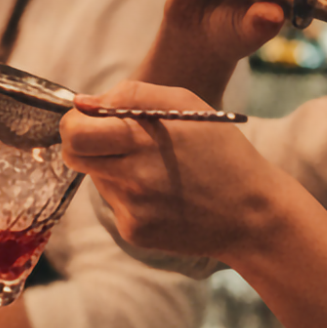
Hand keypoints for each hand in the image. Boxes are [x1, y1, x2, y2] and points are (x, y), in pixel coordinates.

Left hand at [61, 79, 269, 259]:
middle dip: (84, 143)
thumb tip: (83, 103)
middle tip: (112, 141)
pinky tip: (163, 194)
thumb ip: (130, 94)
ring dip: (113, 168)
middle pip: (74, 156)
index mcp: (141, 140)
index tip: (91, 120)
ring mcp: (131, 209)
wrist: (252, 213)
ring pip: (97, 178)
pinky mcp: (134, 233)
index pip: (74, 132)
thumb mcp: (185, 103)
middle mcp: (131, 177)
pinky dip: (130, 195)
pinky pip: (115, 204)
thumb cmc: (220, 150)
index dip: (76, 121)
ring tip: (155, 168)